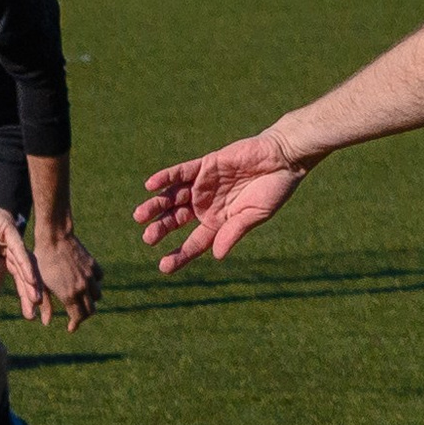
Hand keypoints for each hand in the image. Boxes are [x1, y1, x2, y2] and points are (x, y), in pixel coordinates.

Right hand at [0, 180, 43, 319]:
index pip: (14, 267)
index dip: (20, 288)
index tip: (25, 309)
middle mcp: (4, 234)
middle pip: (22, 266)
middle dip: (28, 289)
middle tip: (34, 311)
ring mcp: (5, 228)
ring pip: (23, 259)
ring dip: (30, 281)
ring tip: (36, 301)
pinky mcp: (2, 224)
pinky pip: (16, 248)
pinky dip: (23, 265)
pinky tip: (30, 281)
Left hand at [30, 225, 102, 330]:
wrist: (54, 239)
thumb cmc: (41, 262)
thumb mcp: (40, 285)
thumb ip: (45, 305)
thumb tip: (45, 323)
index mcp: (69, 295)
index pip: (78, 317)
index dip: (75, 324)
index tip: (70, 327)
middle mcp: (83, 288)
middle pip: (91, 310)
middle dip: (83, 316)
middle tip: (75, 316)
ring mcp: (90, 276)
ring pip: (97, 296)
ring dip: (91, 300)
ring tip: (81, 299)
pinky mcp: (94, 266)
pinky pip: (99, 279)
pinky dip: (94, 284)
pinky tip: (85, 282)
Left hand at [134, 131, 305, 271]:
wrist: (284, 158)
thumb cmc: (274, 189)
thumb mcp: (255, 215)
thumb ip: (234, 231)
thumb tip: (216, 255)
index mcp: (219, 222)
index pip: (196, 241)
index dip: (180, 254)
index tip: (164, 267)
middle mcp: (205, 205)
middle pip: (177, 220)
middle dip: (161, 228)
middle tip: (148, 238)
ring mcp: (202, 186)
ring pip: (172, 197)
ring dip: (156, 205)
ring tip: (140, 215)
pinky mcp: (204, 166)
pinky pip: (180, 172)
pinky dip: (165, 177)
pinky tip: (151, 185)